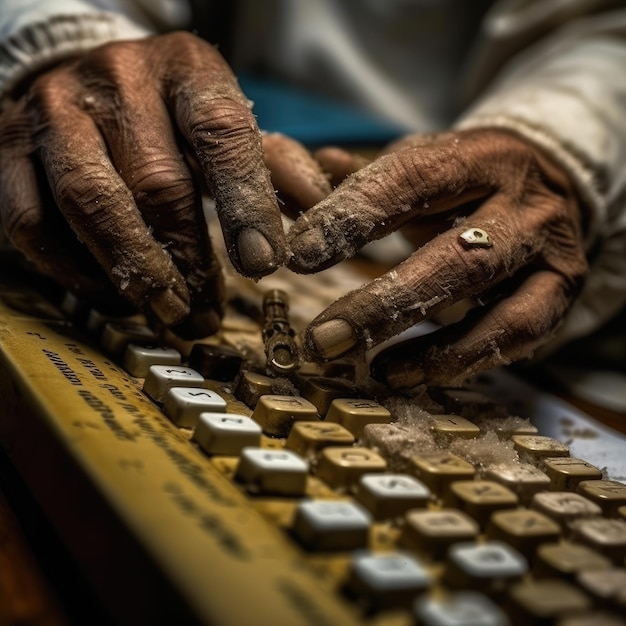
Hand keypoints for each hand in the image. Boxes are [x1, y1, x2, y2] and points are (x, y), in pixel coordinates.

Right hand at [0, 32, 286, 336]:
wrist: (82, 78)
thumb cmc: (171, 114)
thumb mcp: (230, 123)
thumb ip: (274, 163)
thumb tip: (318, 207)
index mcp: (187, 70)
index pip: (222, 134)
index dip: (245, 202)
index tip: (262, 265)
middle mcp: (117, 81)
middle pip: (158, 183)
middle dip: (188, 260)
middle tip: (206, 313)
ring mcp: (56, 114)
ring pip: (92, 203)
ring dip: (134, 270)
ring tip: (167, 312)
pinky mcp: (11, 151)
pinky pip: (34, 223)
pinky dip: (76, 270)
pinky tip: (113, 294)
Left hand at [287, 129, 587, 386]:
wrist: (555, 185)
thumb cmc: (468, 180)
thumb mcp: (421, 164)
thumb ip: (360, 175)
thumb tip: (297, 168)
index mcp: (477, 156)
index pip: (411, 179)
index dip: (353, 216)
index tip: (299, 255)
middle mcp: (521, 202)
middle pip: (454, 255)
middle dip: (382, 302)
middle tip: (321, 337)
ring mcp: (547, 251)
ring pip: (487, 301)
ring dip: (418, 341)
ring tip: (357, 363)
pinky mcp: (559, 292)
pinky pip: (512, 334)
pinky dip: (453, 359)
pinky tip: (400, 373)